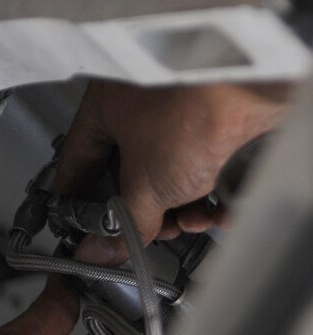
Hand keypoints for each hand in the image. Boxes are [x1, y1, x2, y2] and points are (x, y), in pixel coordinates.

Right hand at [56, 80, 287, 252]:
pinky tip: (221, 211)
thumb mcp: (145, 184)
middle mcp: (142, 106)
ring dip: (182, 209)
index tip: (78, 225)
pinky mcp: (221, 124)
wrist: (259, 85)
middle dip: (144, 211)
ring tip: (190, 221)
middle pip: (131, 174)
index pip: (78, 160)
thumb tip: (105, 249)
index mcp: (107, 108)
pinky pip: (207, 170)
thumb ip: (123, 224)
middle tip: (146, 231)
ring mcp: (184, 113)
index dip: (76, 197)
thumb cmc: (194, 108)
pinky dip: (213, 196)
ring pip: (172, 176)